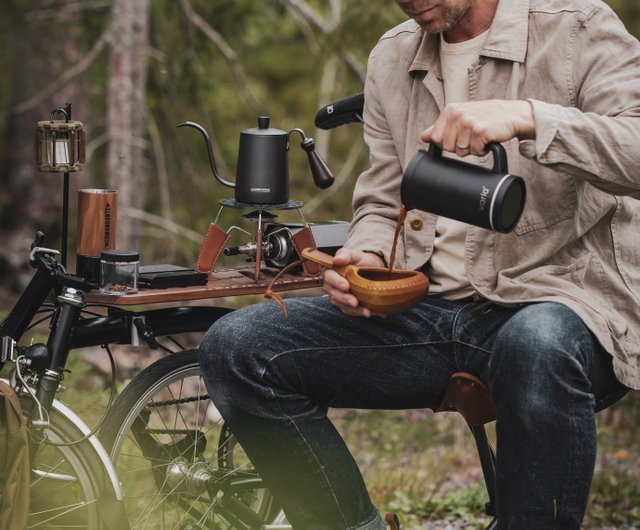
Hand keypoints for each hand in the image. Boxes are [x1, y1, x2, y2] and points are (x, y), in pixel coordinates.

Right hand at [323, 248, 384, 317]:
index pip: (329, 277)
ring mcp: (340, 297)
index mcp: (332, 272)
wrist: (373, 270)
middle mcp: (333, 286)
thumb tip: (337, 259)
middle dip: (344, 299)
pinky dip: (361, 313)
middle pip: (334, 294)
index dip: (336, 282)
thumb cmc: (362, 262)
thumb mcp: (356, 255)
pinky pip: (352, 312)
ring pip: (342, 305)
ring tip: (366, 311)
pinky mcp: (347, 306)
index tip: (346, 285)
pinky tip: (371, 312)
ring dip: (354, 310)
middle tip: (354, 302)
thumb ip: (346, 254)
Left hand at [420, 100, 535, 156]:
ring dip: (472, 149)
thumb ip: (440, 127)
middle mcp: (458, 114)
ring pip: (462, 151)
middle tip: (471, 137)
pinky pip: (475, 151)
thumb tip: (423, 137)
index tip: (458, 137)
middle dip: (460, 148)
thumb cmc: (485, 116)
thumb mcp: (461, 117)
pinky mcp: (481, 131)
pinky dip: (482, 150)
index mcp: (450, 111)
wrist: (511, 114)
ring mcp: (469, 122)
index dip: (447, 144)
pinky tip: (487, 139)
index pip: (436, 139)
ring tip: (480, 137)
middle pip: (448, 147)